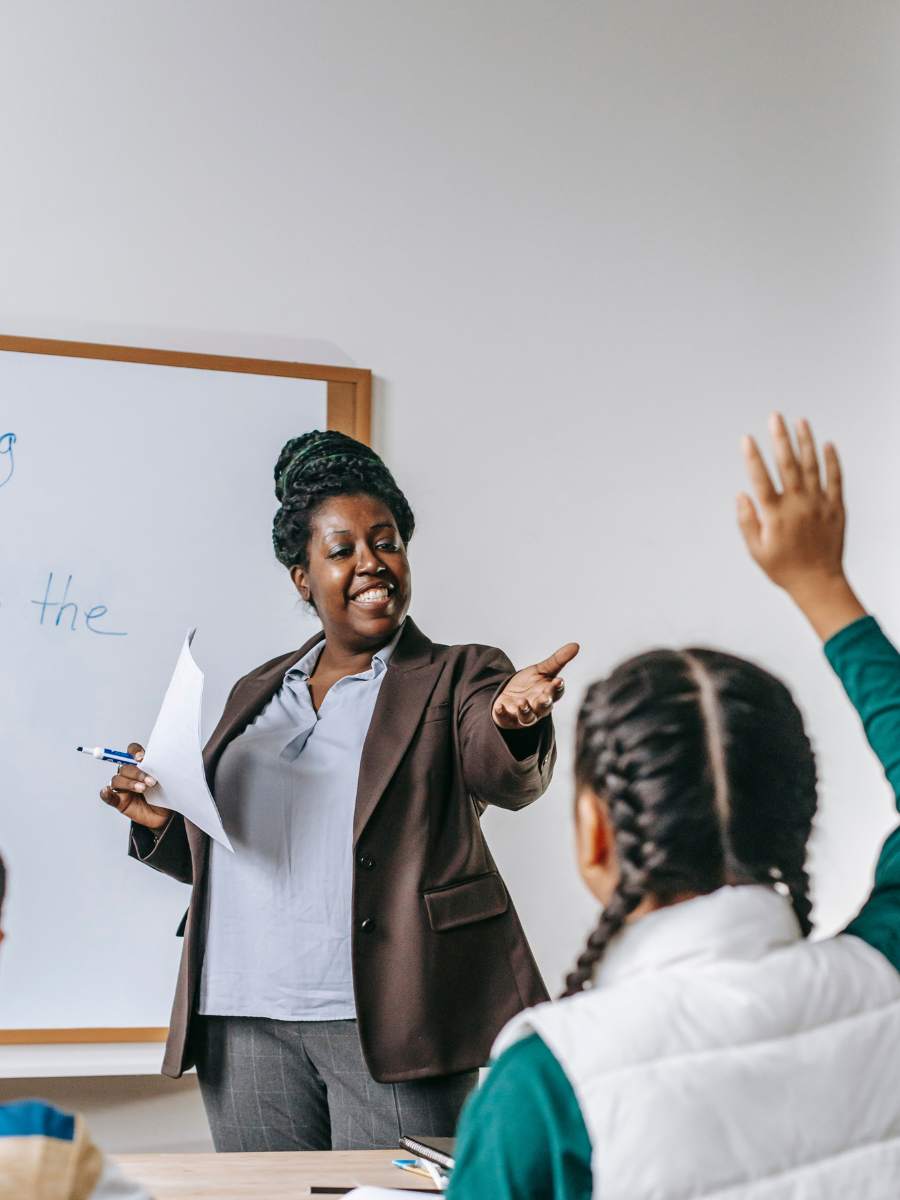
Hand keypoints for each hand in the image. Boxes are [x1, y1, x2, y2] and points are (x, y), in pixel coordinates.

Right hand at [100, 743, 170, 830]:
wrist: (166, 816)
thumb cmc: (165, 796)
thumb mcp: (165, 781)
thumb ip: (159, 770)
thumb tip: (159, 762)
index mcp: (140, 765)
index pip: (131, 752)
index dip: (134, 751)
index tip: (141, 757)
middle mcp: (129, 775)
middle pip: (125, 768)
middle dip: (138, 773)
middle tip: (151, 781)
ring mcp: (123, 788)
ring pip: (117, 780)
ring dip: (129, 784)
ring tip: (142, 789)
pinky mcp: (119, 802)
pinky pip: (108, 797)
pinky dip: (105, 793)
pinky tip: (106, 791)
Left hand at [493, 643, 579, 728]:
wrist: (510, 695)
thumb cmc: (530, 684)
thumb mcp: (542, 669)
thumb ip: (558, 660)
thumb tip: (576, 645)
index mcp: (548, 694)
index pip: (556, 692)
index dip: (558, 688)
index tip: (559, 681)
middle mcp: (538, 707)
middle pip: (544, 707)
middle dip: (544, 703)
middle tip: (545, 697)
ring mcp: (523, 714)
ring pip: (527, 716)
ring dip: (525, 710)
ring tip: (522, 702)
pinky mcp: (507, 718)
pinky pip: (505, 718)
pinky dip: (501, 714)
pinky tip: (498, 707)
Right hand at [737, 413, 865, 640]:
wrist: (819, 582)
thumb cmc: (785, 568)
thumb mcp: (756, 550)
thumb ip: (747, 521)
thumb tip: (741, 495)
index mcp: (775, 515)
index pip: (761, 479)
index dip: (753, 457)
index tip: (747, 438)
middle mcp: (798, 505)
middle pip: (788, 465)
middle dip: (780, 438)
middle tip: (775, 417)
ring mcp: (819, 504)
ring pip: (812, 466)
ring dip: (805, 442)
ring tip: (800, 422)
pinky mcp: (835, 507)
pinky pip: (835, 479)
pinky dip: (832, 460)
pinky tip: (827, 444)